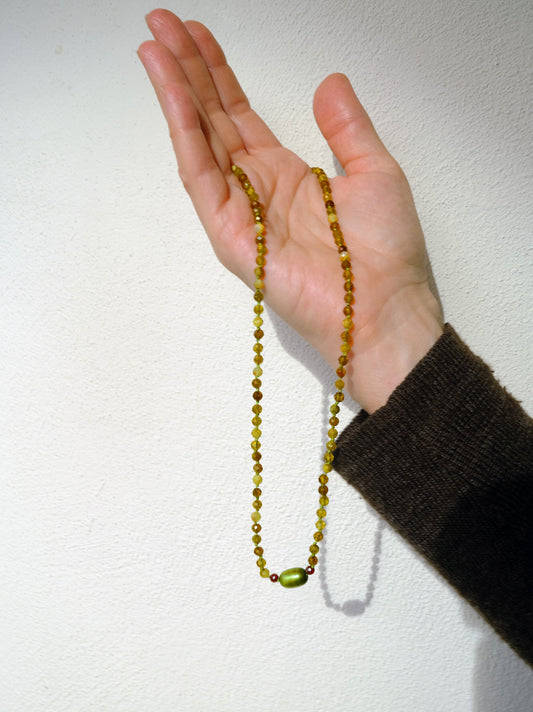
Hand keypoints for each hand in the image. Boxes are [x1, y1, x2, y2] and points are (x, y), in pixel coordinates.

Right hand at [138, 9, 442, 412]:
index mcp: (287, 176)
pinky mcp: (232, 237)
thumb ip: (347, 127)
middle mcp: (258, 190)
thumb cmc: (385, 253)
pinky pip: (203, 179)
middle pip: (212, 122)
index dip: (218, 75)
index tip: (197, 35)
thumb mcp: (376, 172)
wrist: (384, 309)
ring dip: (175, 96)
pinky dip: (186, 136)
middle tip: (159, 24)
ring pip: (199, 144)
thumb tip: (329, 81)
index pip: (240, 116)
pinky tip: (174, 97)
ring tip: (154, 48)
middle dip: (186, 72)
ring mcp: (241, 214)